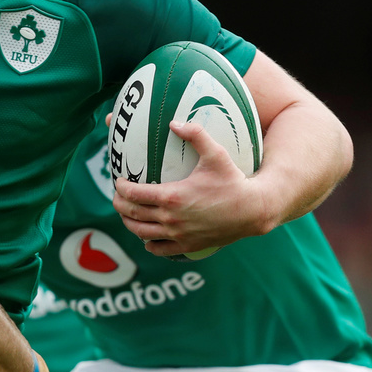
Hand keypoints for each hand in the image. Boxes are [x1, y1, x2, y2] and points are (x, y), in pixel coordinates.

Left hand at [112, 120, 265, 257]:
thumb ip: (196, 134)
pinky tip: (147, 235)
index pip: (133, 194)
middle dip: (119, 204)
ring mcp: (178, 235)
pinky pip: (158, 249)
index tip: (118, 180)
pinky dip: (148, 243)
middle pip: (132, 213)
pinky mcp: (187, 246)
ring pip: (140, 233)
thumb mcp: (216, 154)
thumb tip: (174, 122)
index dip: (120, 187)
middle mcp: (171, 218)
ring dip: (128, 223)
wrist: (254, 210)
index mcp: (172, 197)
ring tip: (127, 213)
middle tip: (117, 195)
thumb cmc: (234, 181)